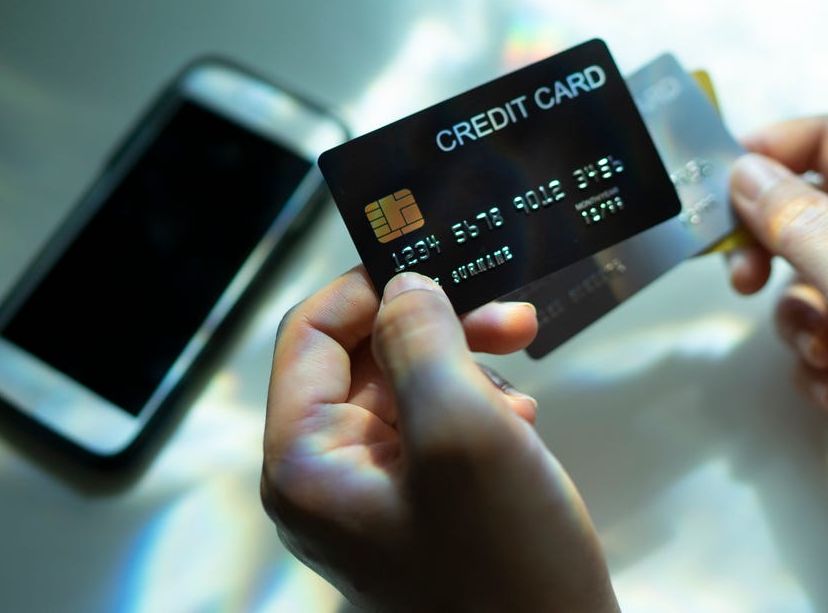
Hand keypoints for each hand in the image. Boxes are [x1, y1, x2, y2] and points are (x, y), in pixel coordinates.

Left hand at [261, 268, 617, 611]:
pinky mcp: (421, 508)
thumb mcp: (463, 431)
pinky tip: (521, 419)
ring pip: (407, 388)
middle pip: (364, 358)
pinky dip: (478, 407)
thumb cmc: (506, 562)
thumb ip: (423, 342)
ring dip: (465, 365)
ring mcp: (374, 496)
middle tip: (510, 318)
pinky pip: (434, 428)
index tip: (440, 266)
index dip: (371, 289)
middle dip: (436, 328)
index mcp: (305, 462)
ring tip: (523, 377)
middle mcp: (326, 478)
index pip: (311, 335)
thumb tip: (404, 286)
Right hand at [726, 116, 827, 607]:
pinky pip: (826, 341)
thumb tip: (745, 172)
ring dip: (795, 323)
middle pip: (809, 213)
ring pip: (809, 286)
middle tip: (741, 282)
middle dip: (766, 248)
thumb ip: (801, 222)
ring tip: (821, 356)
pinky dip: (817, 365)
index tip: (713, 191)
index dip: (767, 153)